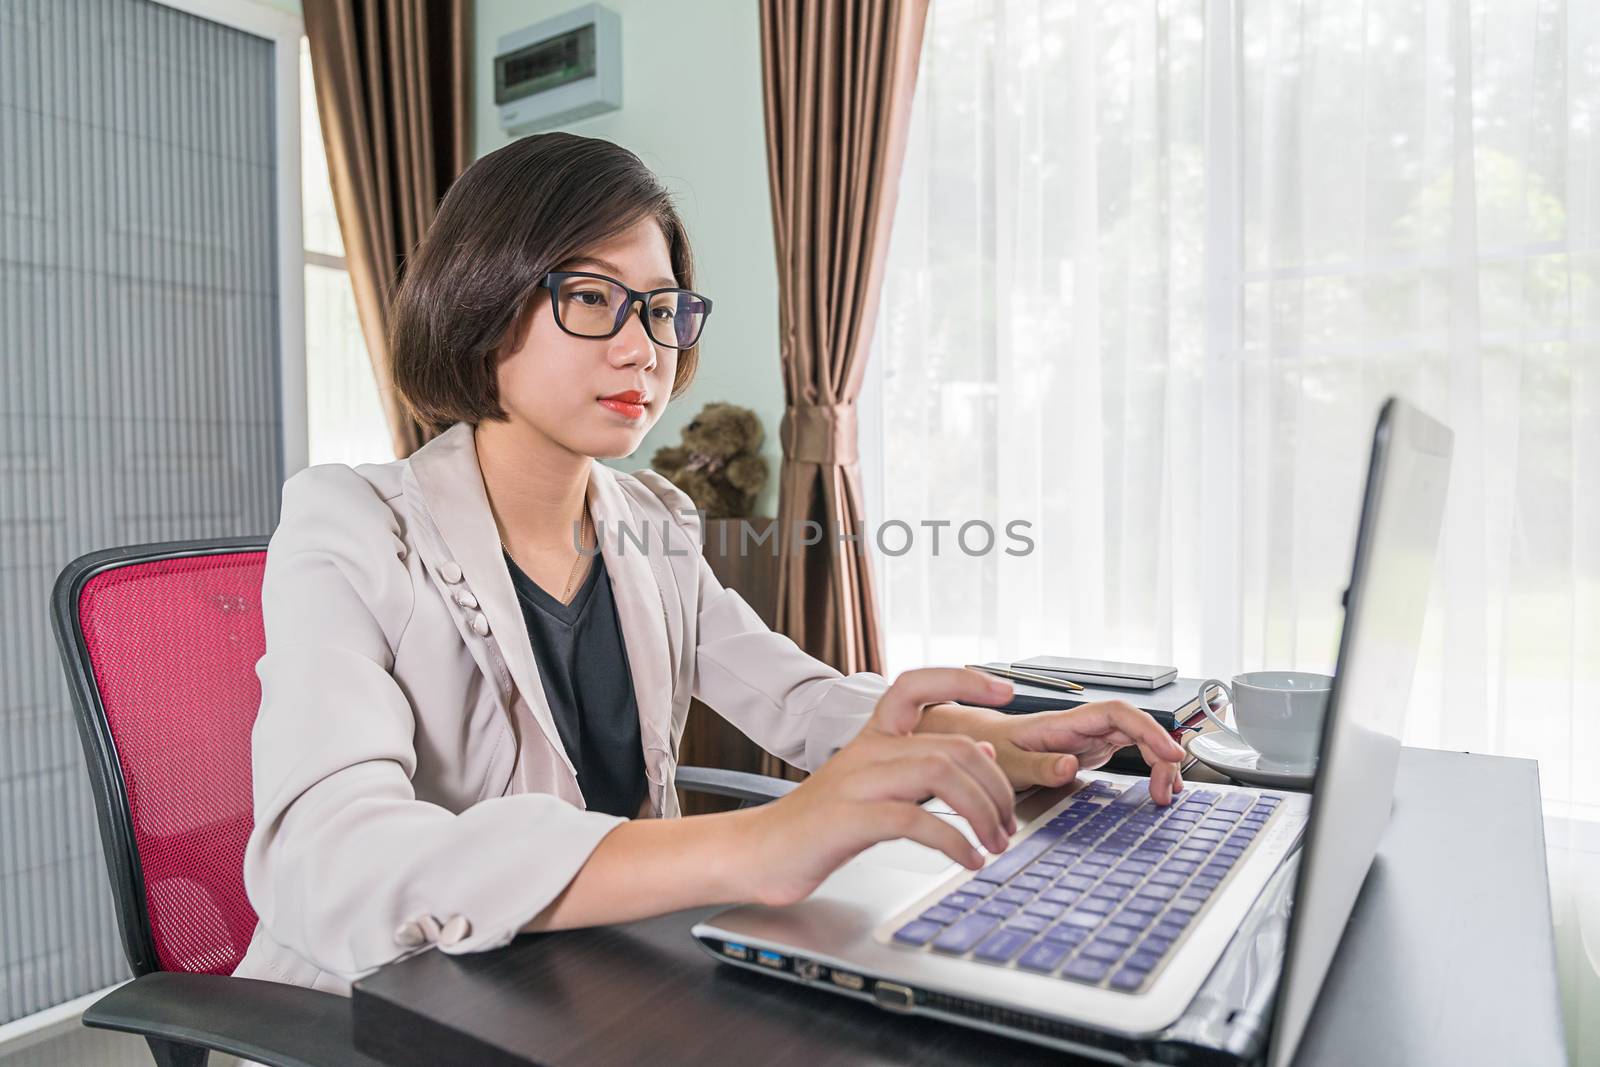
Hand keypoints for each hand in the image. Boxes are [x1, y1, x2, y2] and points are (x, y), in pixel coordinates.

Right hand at [738, 667, 1019, 907]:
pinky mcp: (849, 820)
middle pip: (951, 746)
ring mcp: (856, 784)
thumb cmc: (818, 825)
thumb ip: (923, 766)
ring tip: (995, 844)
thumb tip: (981, 751)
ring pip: (940, 774)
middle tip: (1008, 822)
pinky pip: (915, 820)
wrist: (757, 853)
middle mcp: (866, 752)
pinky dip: (953, 842)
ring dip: (982, 812)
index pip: (915, 685)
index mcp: (871, 738)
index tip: (1005, 690)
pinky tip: (967, 859)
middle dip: (994, 787)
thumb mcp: (874, 787)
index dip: (962, 680)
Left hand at [924, 699, 1186, 802]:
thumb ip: (1039, 766)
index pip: (1117, 713)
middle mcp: (1082, 726)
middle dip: (1160, 753)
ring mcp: (1089, 737)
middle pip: (1136, 727)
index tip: (1169, 752)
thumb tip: (1071, 766)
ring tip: (1165, 794)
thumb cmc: (990, 747)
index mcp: (1064, 723)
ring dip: (1158, 763)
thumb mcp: (1008, 762)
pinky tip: (1158, 787)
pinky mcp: (1091, 751)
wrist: (979, 741)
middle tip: (1166, 790)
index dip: (1148, 728)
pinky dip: (1148, 768)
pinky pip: (1130, 753)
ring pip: (1137, 740)